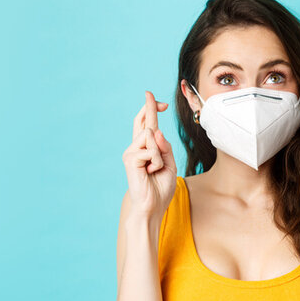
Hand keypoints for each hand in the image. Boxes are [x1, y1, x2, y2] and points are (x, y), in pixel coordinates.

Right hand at [122, 91, 176, 216]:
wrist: (152, 206)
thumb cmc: (160, 188)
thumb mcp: (169, 164)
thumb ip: (165, 147)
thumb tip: (156, 131)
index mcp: (145, 149)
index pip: (146, 125)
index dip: (151, 110)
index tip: (156, 99)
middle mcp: (135, 148)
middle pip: (142, 122)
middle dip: (149, 107)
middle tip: (149, 94)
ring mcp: (131, 152)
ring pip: (151, 136)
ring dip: (159, 153)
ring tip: (155, 168)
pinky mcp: (130, 159)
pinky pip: (150, 150)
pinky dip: (156, 162)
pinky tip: (150, 172)